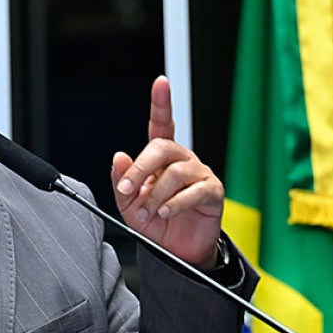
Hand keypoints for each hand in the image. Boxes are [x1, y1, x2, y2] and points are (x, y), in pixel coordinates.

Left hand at [111, 75, 223, 268]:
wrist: (176, 250)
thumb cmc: (154, 221)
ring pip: (176, 173)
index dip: (161, 103)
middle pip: (162, 147)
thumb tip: (119, 156)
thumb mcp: (128, 203)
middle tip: (128, 190)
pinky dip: (175, 204)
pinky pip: (194, 191)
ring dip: (155, 195)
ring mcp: (200, 173)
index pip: (161, 123)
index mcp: (162, 157)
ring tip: (146, 212)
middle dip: (140, 168)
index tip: (161, 82)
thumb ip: (122, 180)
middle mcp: (182, 159)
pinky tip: (165, 213)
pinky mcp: (213, 192)